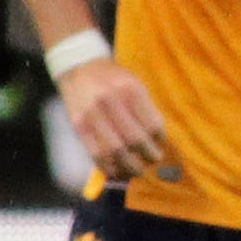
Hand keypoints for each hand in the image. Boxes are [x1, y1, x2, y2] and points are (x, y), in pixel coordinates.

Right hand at [58, 60, 173, 184]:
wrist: (81, 69)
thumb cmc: (114, 79)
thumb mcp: (135, 84)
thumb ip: (145, 109)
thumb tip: (158, 140)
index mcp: (131, 90)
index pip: (151, 123)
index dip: (159, 140)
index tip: (162, 145)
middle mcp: (110, 102)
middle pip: (134, 139)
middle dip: (147, 156)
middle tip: (154, 160)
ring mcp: (91, 115)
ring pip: (114, 150)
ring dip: (129, 166)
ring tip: (138, 170)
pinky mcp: (78, 126)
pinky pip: (95, 153)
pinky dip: (108, 167)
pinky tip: (117, 172)